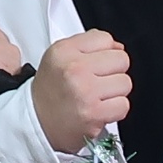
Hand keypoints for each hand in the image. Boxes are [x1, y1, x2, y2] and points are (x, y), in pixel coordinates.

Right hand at [30, 30, 130, 153]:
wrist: (37, 123)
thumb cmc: (51, 91)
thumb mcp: (60, 57)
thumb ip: (89, 44)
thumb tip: (118, 47)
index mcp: (64, 51)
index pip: (105, 39)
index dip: (104, 53)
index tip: (93, 65)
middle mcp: (73, 69)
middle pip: (121, 59)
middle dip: (113, 71)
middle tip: (97, 82)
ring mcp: (84, 92)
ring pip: (125, 83)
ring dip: (115, 93)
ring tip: (97, 97)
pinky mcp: (93, 114)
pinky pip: (123, 105)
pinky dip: (115, 110)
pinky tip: (100, 110)